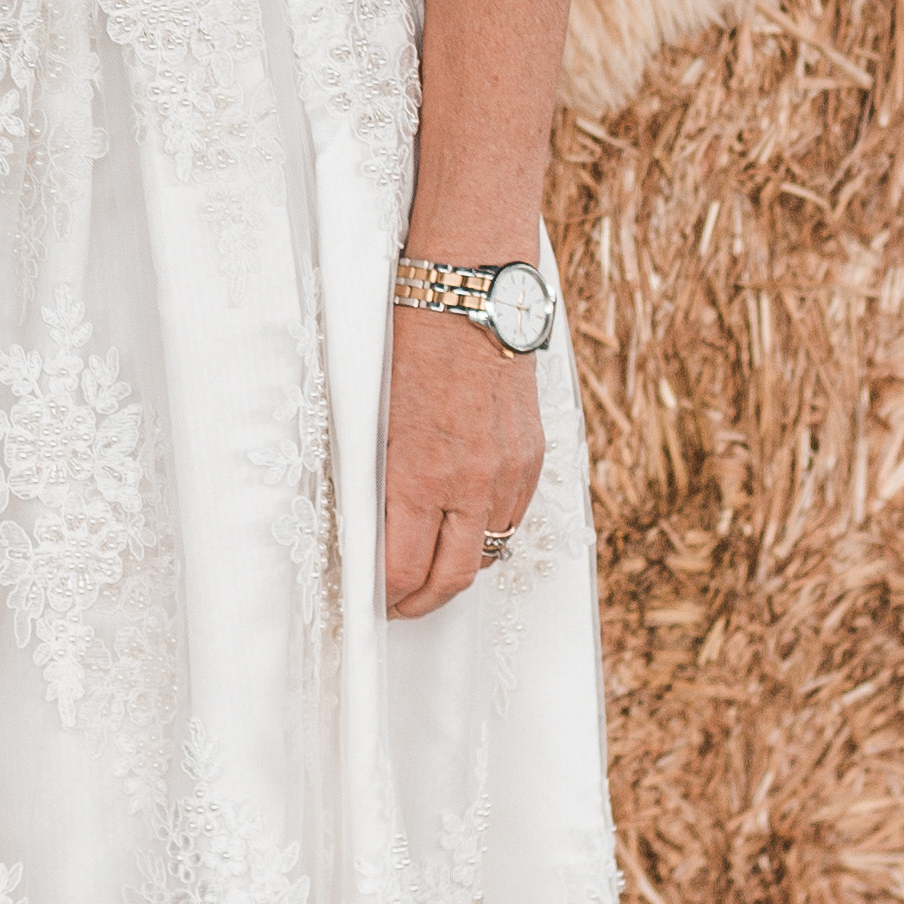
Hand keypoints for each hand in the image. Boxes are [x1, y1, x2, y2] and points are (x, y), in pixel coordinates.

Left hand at [380, 306, 543, 613]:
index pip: (402, 569)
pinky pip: (511, 519)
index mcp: (419, 474)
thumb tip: (371, 531)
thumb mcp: (374, 417)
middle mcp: (470, 483)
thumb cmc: (411, 345)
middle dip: (420, 602)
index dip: (384, 596)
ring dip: (456, 570)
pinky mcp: (532, 459)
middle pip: (451, 579)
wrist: (471, 296)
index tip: (372, 601)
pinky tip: (462, 527)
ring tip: (428, 570)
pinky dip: (485, 533)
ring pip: (487, 554)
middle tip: (398, 606)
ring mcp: (508, 474)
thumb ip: (377, 480)